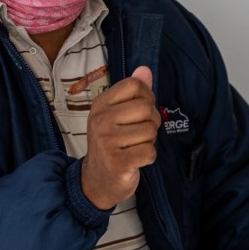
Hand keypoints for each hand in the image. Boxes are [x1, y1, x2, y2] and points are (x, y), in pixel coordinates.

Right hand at [80, 66, 159, 209]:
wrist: (97, 180)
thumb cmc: (112, 143)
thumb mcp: (118, 114)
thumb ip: (133, 92)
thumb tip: (145, 69)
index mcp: (101, 104)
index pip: (135, 85)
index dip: (146, 97)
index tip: (139, 112)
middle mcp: (100, 120)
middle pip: (146, 107)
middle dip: (151, 122)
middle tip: (139, 133)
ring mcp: (107, 141)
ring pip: (150, 130)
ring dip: (149, 141)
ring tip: (134, 146)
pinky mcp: (118, 162)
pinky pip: (150, 151)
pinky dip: (148, 157)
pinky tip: (135, 159)